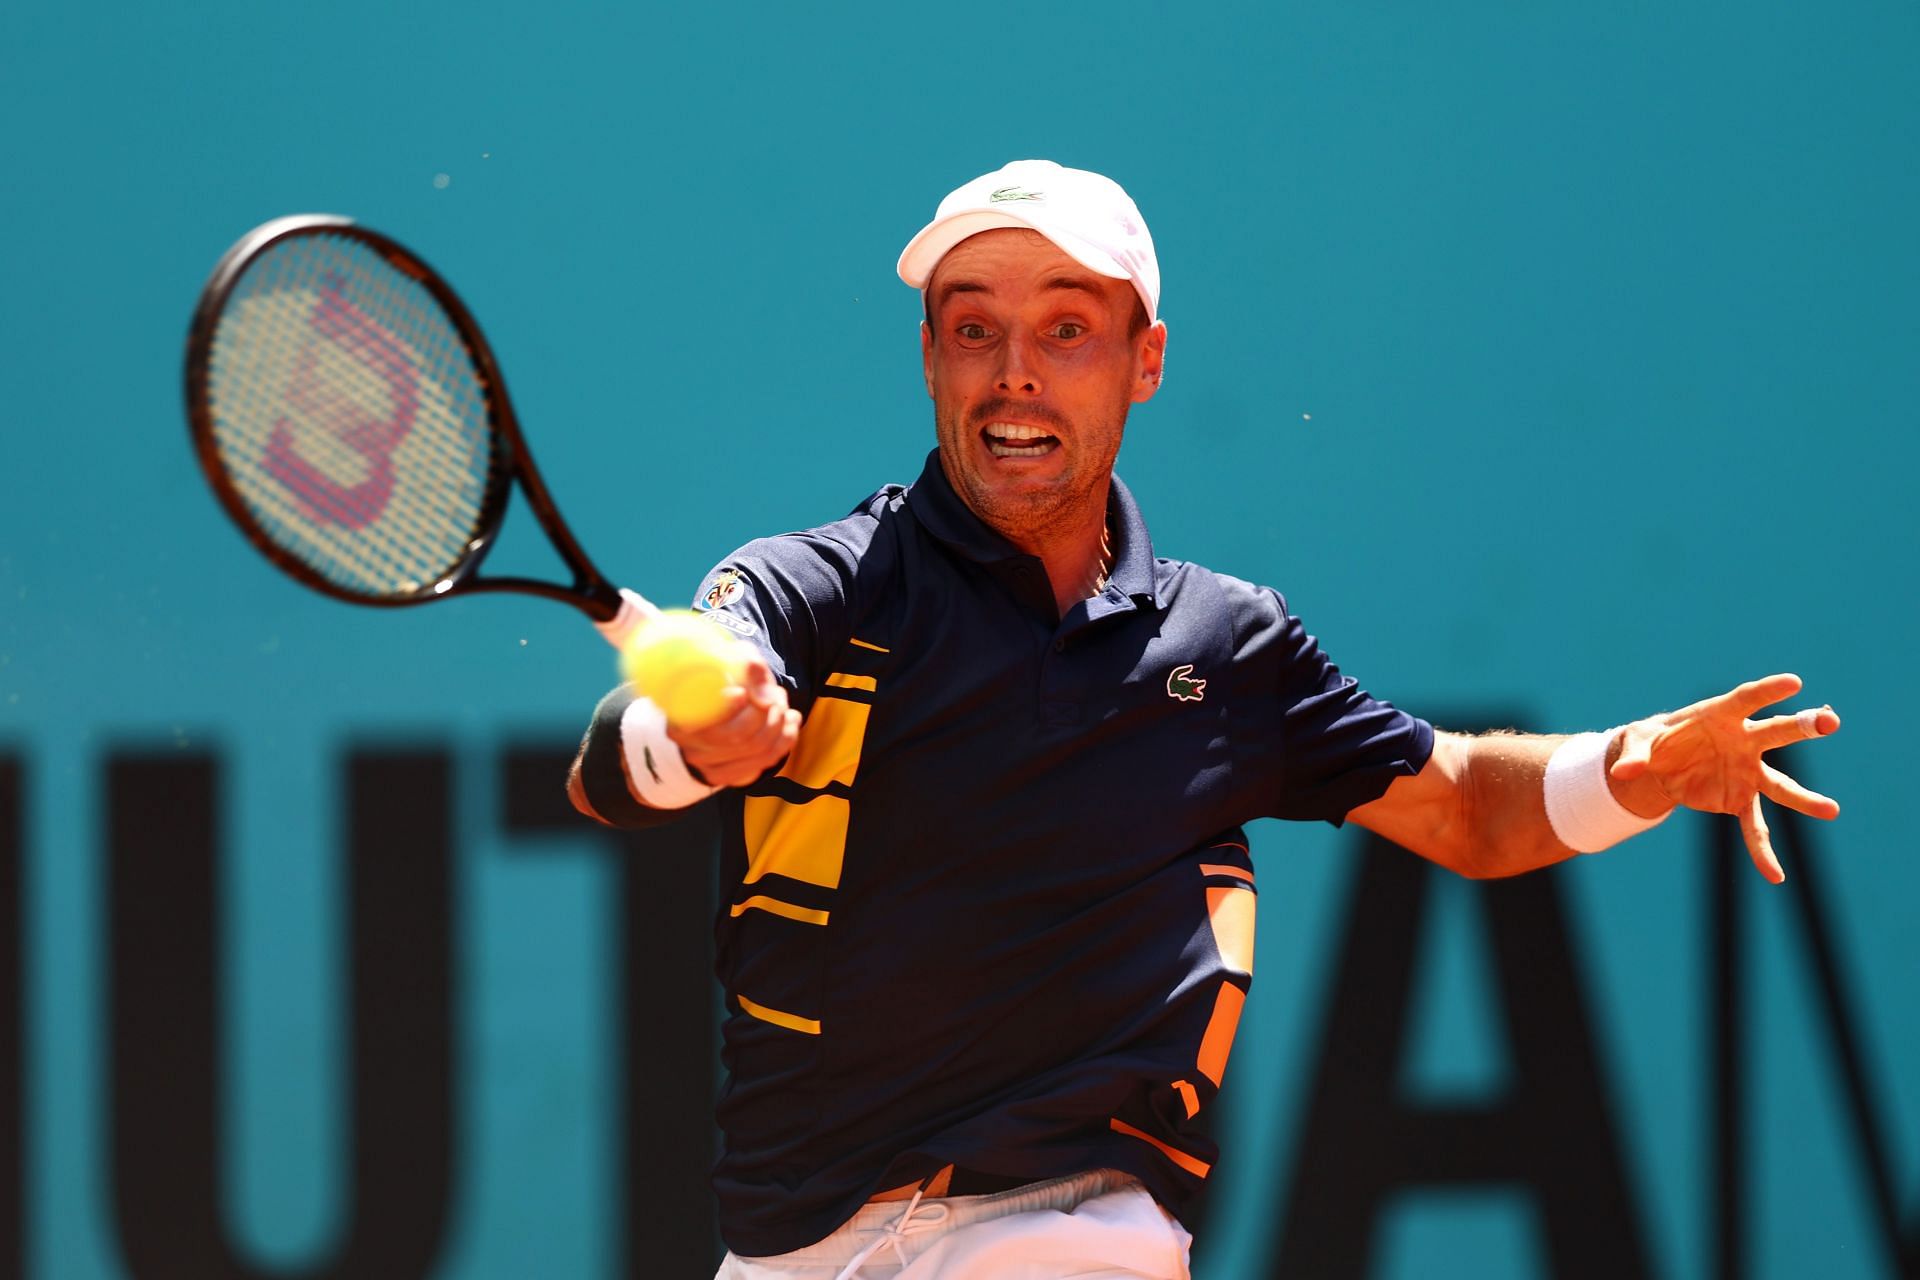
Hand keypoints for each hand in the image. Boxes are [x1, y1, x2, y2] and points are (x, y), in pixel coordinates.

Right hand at [667, 655, 800, 788]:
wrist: (713, 704)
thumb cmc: (721, 678)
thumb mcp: (730, 660)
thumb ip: (747, 665)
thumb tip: (763, 689)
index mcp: (679, 716)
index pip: (704, 720)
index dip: (729, 707)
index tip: (744, 693)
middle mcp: (688, 746)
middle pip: (738, 736)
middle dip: (767, 712)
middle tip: (775, 694)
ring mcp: (707, 766)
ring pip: (756, 749)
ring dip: (780, 723)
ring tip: (782, 703)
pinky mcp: (727, 775)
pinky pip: (765, 761)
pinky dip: (786, 739)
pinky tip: (790, 722)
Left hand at [1610, 673, 1839, 883]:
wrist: (1659, 766)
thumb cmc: (1654, 741)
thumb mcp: (1637, 741)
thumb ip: (1634, 754)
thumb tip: (1625, 772)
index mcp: (1720, 715)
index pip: (1747, 698)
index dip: (1768, 690)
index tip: (1793, 683)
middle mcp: (1743, 742)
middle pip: (1775, 733)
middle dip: (1802, 726)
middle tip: (1831, 721)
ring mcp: (1746, 772)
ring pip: (1778, 785)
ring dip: (1803, 799)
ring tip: (1831, 811)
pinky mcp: (1738, 799)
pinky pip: (1753, 827)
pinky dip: (1761, 851)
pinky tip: (1775, 875)